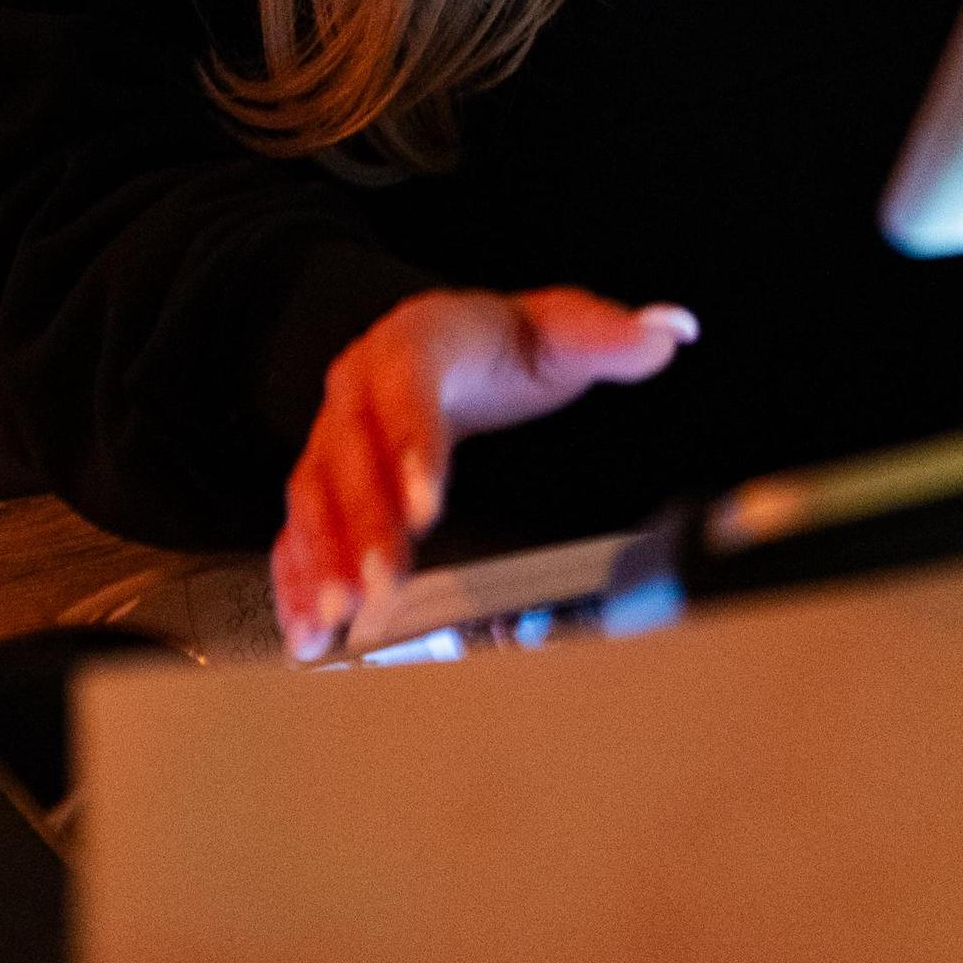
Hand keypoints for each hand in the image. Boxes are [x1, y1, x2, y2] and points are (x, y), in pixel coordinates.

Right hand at [269, 285, 697, 660]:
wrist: (439, 340)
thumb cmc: (504, 344)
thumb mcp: (556, 327)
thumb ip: (607, 335)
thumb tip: (668, 332)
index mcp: (417, 341)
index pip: (410, 390)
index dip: (414, 446)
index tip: (426, 505)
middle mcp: (360, 387)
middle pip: (352, 455)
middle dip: (363, 524)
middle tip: (380, 585)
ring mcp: (333, 438)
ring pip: (316, 497)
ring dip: (320, 559)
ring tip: (332, 621)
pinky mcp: (323, 484)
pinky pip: (296, 531)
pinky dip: (293, 580)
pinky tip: (304, 635)